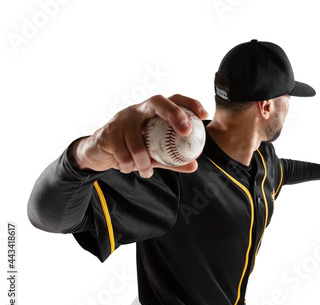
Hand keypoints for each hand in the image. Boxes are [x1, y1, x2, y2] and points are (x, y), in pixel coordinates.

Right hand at [72, 94, 208, 177]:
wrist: (98, 151)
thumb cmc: (130, 149)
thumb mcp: (152, 154)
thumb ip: (171, 159)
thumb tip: (194, 165)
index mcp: (151, 112)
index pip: (173, 99)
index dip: (190, 103)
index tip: (203, 115)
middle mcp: (137, 109)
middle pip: (157, 102)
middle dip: (174, 114)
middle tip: (186, 131)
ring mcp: (122, 118)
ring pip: (138, 142)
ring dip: (144, 161)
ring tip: (146, 171)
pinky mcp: (108, 132)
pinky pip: (123, 154)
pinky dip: (129, 166)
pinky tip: (129, 169)